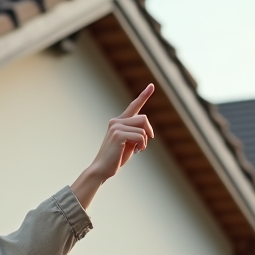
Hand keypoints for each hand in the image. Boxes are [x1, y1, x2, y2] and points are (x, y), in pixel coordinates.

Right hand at [71, 84, 154, 207]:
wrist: (102, 169)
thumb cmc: (116, 158)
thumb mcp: (129, 143)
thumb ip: (136, 133)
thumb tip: (147, 130)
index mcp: (118, 122)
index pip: (134, 106)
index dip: (144, 95)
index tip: (152, 85)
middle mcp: (116, 121)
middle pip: (143, 118)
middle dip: (148, 132)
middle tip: (143, 145)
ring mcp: (116, 126)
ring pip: (143, 128)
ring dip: (144, 142)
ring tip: (137, 150)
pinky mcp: (118, 134)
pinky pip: (140, 136)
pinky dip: (142, 145)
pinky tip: (135, 151)